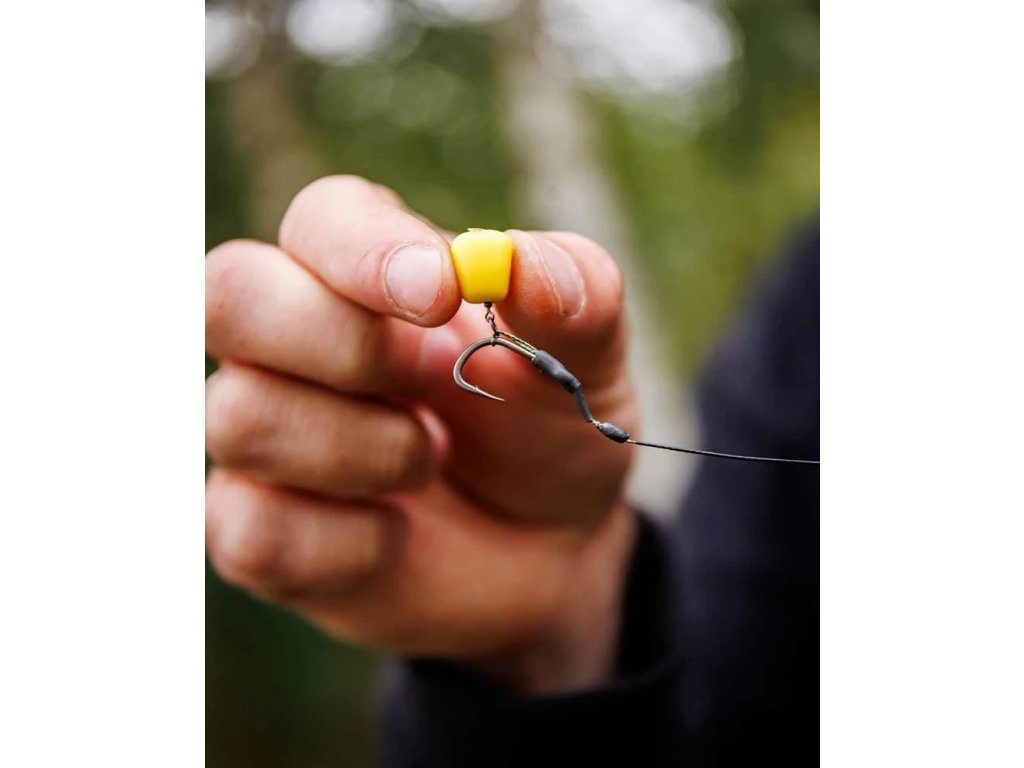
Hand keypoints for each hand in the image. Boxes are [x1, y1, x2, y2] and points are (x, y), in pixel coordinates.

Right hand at [205, 176, 638, 692]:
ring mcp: (263, 432)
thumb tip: (521, 265)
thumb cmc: (550, 431)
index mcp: (368, 269)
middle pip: (228, 293)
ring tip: (431, 458)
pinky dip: (351, 543)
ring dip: (367, 451)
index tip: (440, 292)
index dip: (365, 251)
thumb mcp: (588, 365)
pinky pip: (253, 532)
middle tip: (430, 380)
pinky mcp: (251, 529)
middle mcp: (292, 339)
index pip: (321, 219)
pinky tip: (396, 537)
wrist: (547, 551)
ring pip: (238, 419)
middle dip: (339, 344)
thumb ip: (574, 298)